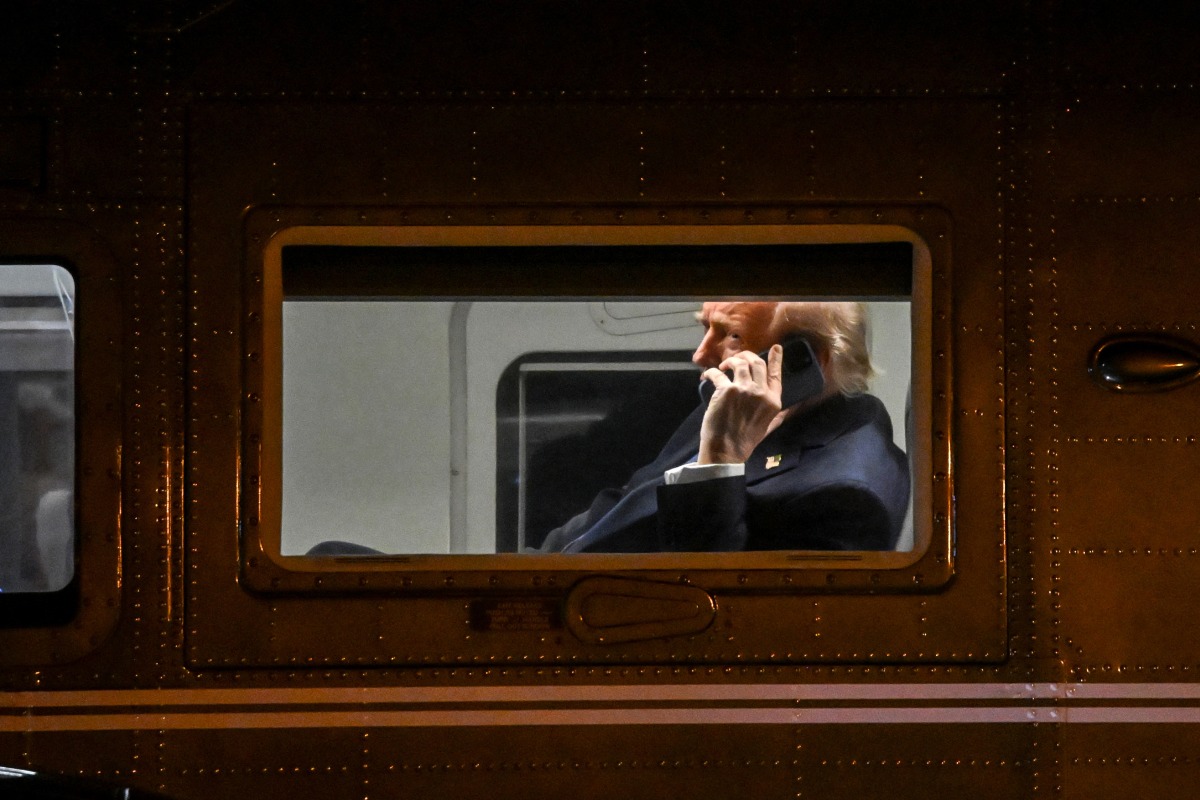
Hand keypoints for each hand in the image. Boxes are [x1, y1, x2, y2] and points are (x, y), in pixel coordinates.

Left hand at [697, 344, 782, 463]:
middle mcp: (761, 392)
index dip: (776, 359)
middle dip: (747, 356)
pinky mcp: (726, 390)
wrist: (726, 450)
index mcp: (773, 401)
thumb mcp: (768, 428)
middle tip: (738, 359)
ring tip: (723, 367)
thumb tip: (787, 410)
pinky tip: (707, 375)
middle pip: (757, 363)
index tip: (775, 347)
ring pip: (739, 363)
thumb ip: (778, 416)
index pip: (776, 374)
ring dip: (730, 361)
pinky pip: (717, 374)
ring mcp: (744, 390)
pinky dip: (711, 372)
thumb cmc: (746, 441)